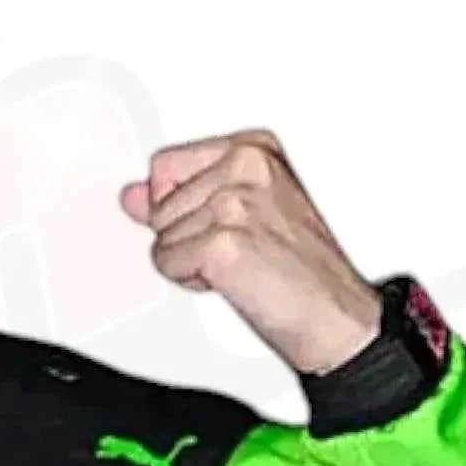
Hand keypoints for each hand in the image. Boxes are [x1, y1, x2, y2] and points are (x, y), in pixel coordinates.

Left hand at [120, 128, 382, 374]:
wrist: (335, 316)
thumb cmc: (300, 270)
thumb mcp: (239, 216)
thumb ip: (180, 198)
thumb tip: (131, 196)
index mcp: (253, 149)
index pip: (165, 166)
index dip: (177, 205)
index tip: (216, 223)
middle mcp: (245, 167)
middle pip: (159, 204)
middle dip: (186, 235)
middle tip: (239, 250)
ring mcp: (234, 203)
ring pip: (160, 236)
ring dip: (190, 260)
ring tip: (240, 264)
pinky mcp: (222, 243)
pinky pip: (165, 262)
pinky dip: (190, 280)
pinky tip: (231, 280)